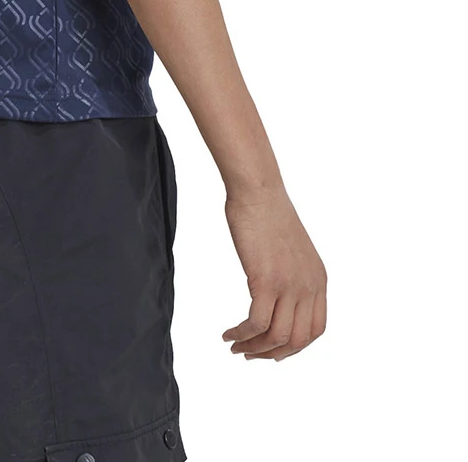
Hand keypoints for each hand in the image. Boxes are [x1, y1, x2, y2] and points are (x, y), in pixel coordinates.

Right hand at [222, 185, 325, 360]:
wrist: (257, 190)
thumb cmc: (265, 210)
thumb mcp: (290, 248)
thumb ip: (291, 272)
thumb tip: (275, 290)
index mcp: (318, 279)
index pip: (316, 329)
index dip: (295, 346)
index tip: (273, 350)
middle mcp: (309, 286)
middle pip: (299, 340)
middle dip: (273, 354)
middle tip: (250, 355)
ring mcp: (289, 285)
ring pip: (277, 336)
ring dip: (255, 348)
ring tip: (235, 347)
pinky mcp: (266, 280)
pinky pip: (257, 322)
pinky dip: (242, 334)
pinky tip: (228, 334)